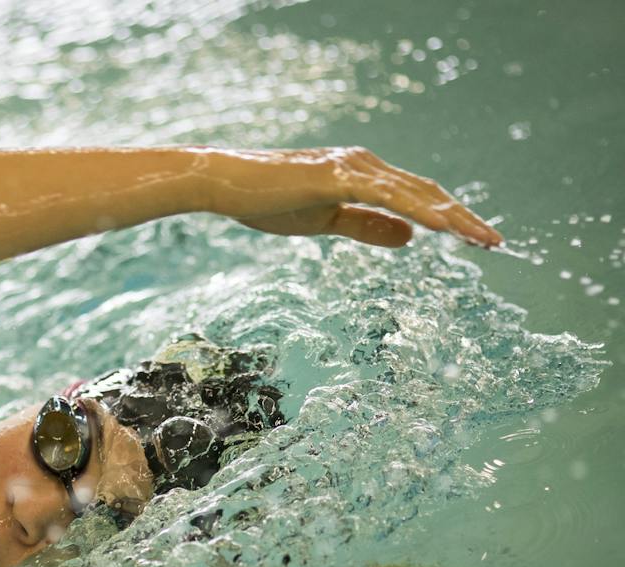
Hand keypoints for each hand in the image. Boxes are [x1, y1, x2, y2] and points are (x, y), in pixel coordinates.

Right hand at [202, 147, 501, 248]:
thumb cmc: (268, 201)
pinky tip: (441, 227)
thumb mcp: (325, 221)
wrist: (228, 184)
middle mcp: (367, 165)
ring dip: (452, 217)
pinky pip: (388, 194)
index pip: (418, 197)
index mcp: (364, 175)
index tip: (476, 240)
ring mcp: (355, 167)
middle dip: (464, 219)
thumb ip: (367, 226)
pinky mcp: (339, 176)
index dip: (449, 218)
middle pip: (427, 193)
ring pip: (416, 193)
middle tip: (495, 243)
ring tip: (480, 239)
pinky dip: (418, 209)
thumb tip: (410, 239)